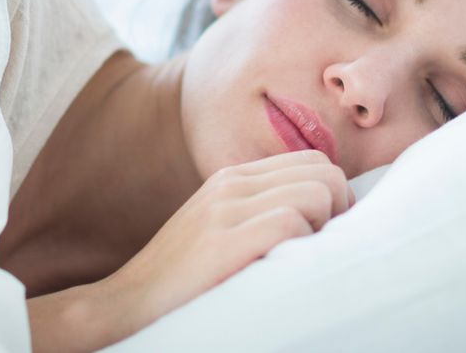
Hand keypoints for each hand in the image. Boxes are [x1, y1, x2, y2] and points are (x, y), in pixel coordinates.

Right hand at [102, 149, 353, 337]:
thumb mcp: (220, 229)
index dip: (332, 197)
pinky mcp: (222, 240)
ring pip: (316, 192)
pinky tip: (279, 269)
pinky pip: (291, 221)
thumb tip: (326, 215)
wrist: (127, 303)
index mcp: (233, 178)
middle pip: (324, 172)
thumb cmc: (183, 279)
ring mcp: (225, 209)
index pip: (313, 162)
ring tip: (298, 260)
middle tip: (319, 249)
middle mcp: (231, 184)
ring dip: (322, 230)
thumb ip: (260, 210)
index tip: (323, 234)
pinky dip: (300, 247)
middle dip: (338, 211)